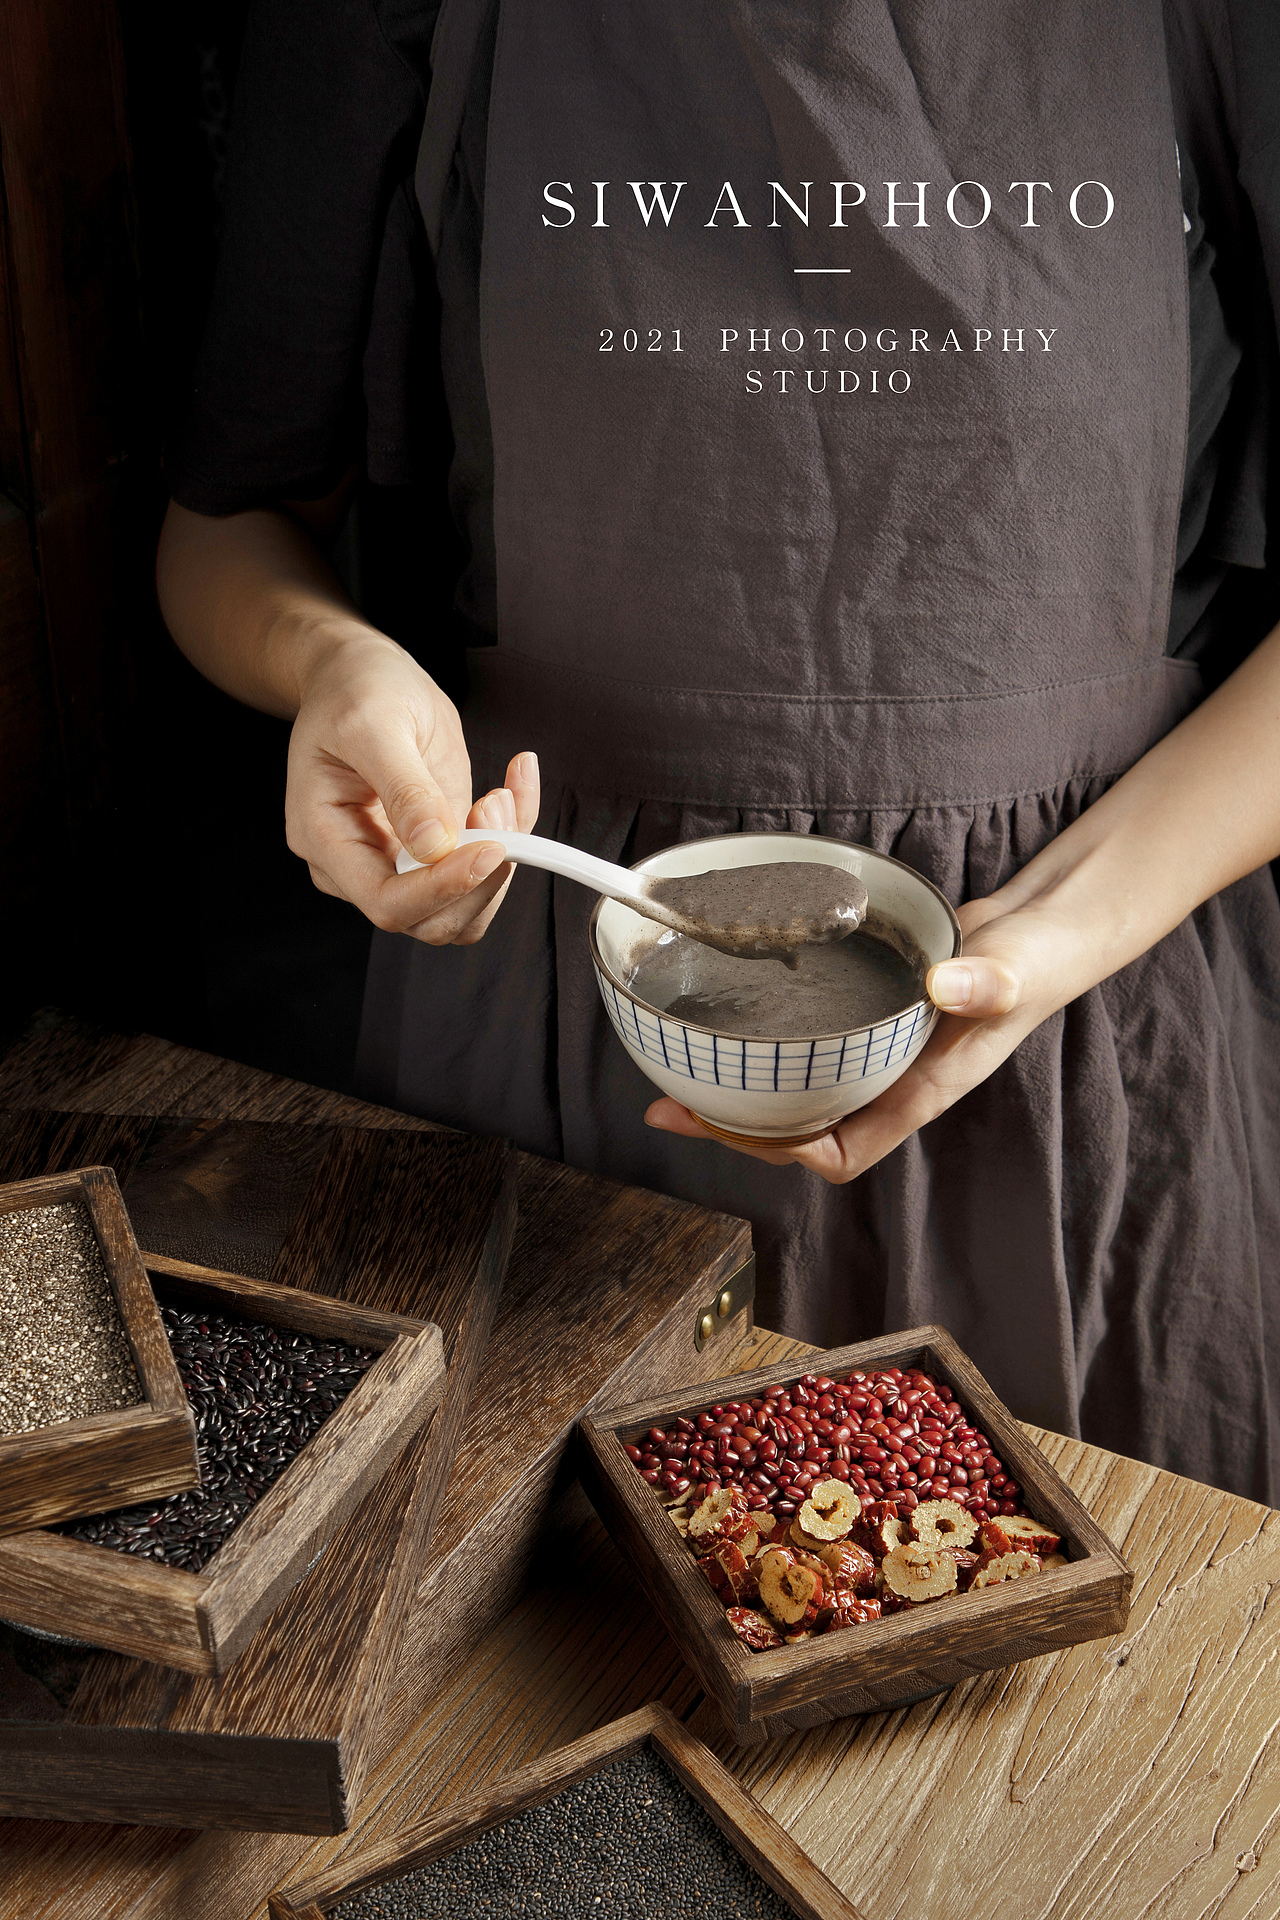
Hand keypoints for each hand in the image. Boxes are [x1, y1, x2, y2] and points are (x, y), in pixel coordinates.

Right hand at [284, 626, 539, 942]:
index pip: (386, 901)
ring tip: (505, 793)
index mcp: (326, 838)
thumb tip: (435, 848)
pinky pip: (482, 872)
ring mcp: (398, 861)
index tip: (491, 848)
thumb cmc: (355, 690)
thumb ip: (406, 789)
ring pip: (463, 906)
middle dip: (478, 874)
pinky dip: (512, 836)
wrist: (362, 675)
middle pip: (429, 918)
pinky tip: (515, 788)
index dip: (442, 888)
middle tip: (496, 804)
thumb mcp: (375, 723)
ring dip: (502, 860)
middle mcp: (359, 863)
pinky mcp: (435, 850)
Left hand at [643, 888, 1091, 1182]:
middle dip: (734, 1128)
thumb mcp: (1016, 968)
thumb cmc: (1036, 960)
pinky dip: (763, 1041)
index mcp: (919, 1090)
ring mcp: (873, 1052)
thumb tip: (942, 988)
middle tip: (670, 1106)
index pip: (844, 1151)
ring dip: (738, 1089)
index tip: (740, 1124)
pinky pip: (802, 1045)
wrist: (1042, 930)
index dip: (790, 1152)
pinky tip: (726, 1017)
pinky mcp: (863, 1016)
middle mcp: (888, 1081)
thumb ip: (987, 983)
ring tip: (677, 1071)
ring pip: (794, 1091)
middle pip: (799, 1130)